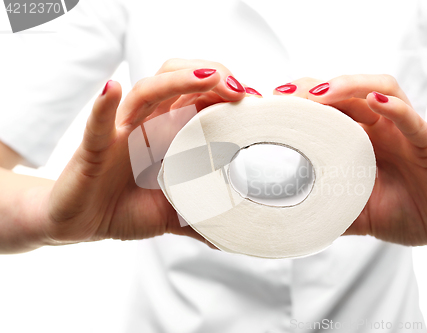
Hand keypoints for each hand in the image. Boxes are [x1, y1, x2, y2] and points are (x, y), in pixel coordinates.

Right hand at [36, 59, 253, 247]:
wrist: (82, 223)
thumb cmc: (125, 209)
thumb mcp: (173, 214)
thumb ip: (201, 220)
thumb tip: (230, 237)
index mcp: (169, 134)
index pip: (200, 99)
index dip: (227, 93)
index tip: (256, 102)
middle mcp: (148, 124)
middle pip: (179, 81)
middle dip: (213, 78)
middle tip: (241, 90)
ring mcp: (121, 132)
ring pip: (148, 92)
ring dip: (179, 80)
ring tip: (210, 79)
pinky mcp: (93, 148)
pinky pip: (97, 124)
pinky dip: (104, 105)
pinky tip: (113, 88)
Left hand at [274, 75, 426, 249]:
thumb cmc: (403, 215)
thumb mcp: (355, 214)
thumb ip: (327, 211)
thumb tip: (288, 220)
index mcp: (360, 140)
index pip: (329, 108)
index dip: (301, 102)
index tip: (272, 105)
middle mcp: (380, 129)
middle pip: (347, 92)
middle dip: (314, 88)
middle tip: (284, 95)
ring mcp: (404, 132)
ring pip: (379, 90)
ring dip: (348, 86)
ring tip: (319, 93)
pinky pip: (413, 119)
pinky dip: (395, 107)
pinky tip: (374, 101)